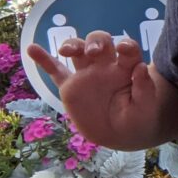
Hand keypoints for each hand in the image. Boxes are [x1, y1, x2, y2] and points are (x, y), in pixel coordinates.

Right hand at [27, 33, 156, 145]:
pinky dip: (43, 59)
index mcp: (127, 68)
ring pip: (78, 50)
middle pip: (100, 42)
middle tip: (93, 52)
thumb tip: (142, 68)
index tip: (123, 48)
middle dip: (95, 42)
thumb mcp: (146, 107)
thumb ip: (145, 88)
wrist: (120, 135)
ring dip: (72, 44)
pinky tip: (32, 48)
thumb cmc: (137, 118)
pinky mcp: (70, 87)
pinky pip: (54, 71)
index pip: (128, 50)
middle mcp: (106, 66)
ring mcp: (86, 75)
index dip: (126, 45)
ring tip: (66, 50)